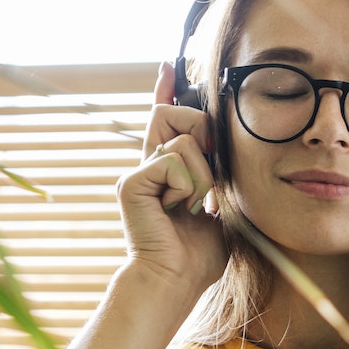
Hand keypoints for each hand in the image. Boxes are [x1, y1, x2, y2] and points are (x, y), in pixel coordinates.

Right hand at [117, 63, 225, 298]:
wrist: (174, 282)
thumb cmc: (196, 257)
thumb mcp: (216, 208)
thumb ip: (215, 177)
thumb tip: (219, 149)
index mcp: (165, 172)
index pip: (163, 120)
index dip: (165, 91)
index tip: (167, 65)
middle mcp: (146, 166)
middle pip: (174, 115)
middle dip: (203, 132)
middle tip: (207, 176)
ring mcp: (136, 173)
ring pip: (184, 141)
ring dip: (202, 176)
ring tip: (191, 207)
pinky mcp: (130, 182)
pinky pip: (174, 162)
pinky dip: (188, 187)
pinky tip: (178, 210)